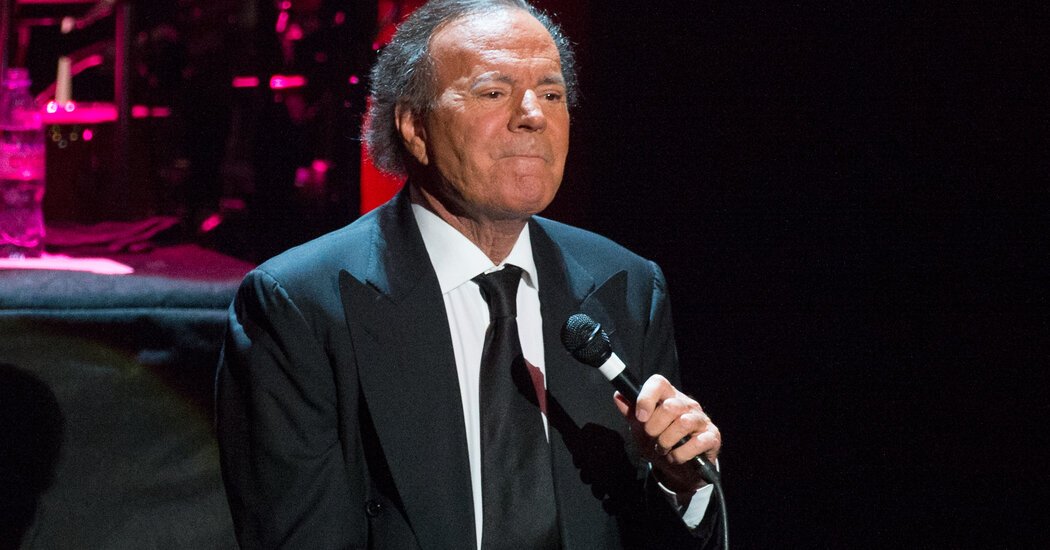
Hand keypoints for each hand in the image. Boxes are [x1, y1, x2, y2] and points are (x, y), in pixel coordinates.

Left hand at [614, 374, 720, 493]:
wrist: (679, 470)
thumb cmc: (660, 444)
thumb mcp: (641, 430)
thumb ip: (631, 413)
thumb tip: (618, 395)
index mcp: (668, 397)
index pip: (659, 383)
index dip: (647, 397)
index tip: (640, 417)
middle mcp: (686, 405)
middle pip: (671, 406)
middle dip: (655, 427)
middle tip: (652, 438)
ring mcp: (701, 420)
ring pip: (683, 423)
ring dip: (667, 442)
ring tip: (663, 449)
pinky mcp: (712, 437)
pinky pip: (698, 442)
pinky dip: (682, 454)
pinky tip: (677, 457)